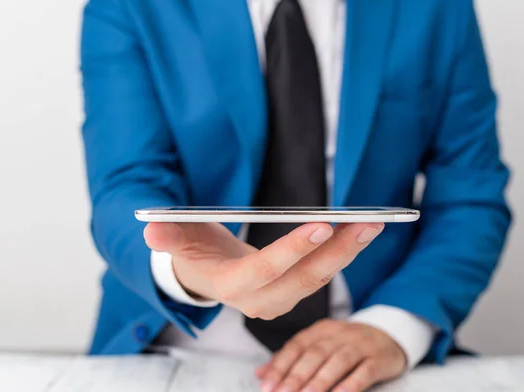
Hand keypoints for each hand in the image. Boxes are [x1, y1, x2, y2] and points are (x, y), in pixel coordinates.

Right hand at [143, 222, 382, 319]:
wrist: (206, 276)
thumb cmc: (193, 252)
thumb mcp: (177, 241)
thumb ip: (167, 236)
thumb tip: (151, 229)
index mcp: (232, 286)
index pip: (267, 268)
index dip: (295, 248)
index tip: (324, 223)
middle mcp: (259, 301)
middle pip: (305, 278)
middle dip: (339, 251)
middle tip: (369, 223)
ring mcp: (278, 302)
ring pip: (318, 279)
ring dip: (347, 253)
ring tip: (372, 224)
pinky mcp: (290, 295)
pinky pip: (320, 277)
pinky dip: (341, 256)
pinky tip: (359, 234)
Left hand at [256, 320, 406, 391]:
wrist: (389, 335)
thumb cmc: (347, 345)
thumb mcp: (319, 345)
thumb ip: (291, 359)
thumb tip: (260, 374)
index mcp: (320, 330)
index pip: (296, 345)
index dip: (280, 365)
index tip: (267, 386)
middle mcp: (339, 334)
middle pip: (315, 354)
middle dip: (296, 376)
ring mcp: (360, 345)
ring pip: (338, 361)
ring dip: (320, 380)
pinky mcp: (378, 358)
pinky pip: (364, 371)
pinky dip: (351, 384)